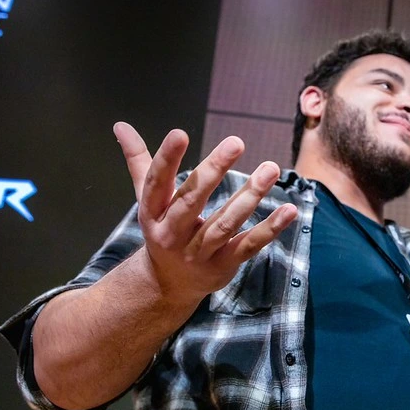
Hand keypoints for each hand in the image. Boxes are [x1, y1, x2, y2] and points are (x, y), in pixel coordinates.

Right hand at [113, 122, 297, 310]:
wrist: (168, 284)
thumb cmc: (163, 229)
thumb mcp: (148, 199)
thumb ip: (139, 161)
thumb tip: (120, 125)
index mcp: (152, 212)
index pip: (156, 183)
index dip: (166, 159)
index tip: (180, 133)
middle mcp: (172, 233)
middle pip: (192, 201)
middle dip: (213, 171)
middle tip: (235, 142)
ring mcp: (198, 252)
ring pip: (225, 223)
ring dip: (249, 196)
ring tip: (270, 169)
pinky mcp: (223, 265)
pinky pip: (248, 245)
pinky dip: (270, 229)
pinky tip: (290, 210)